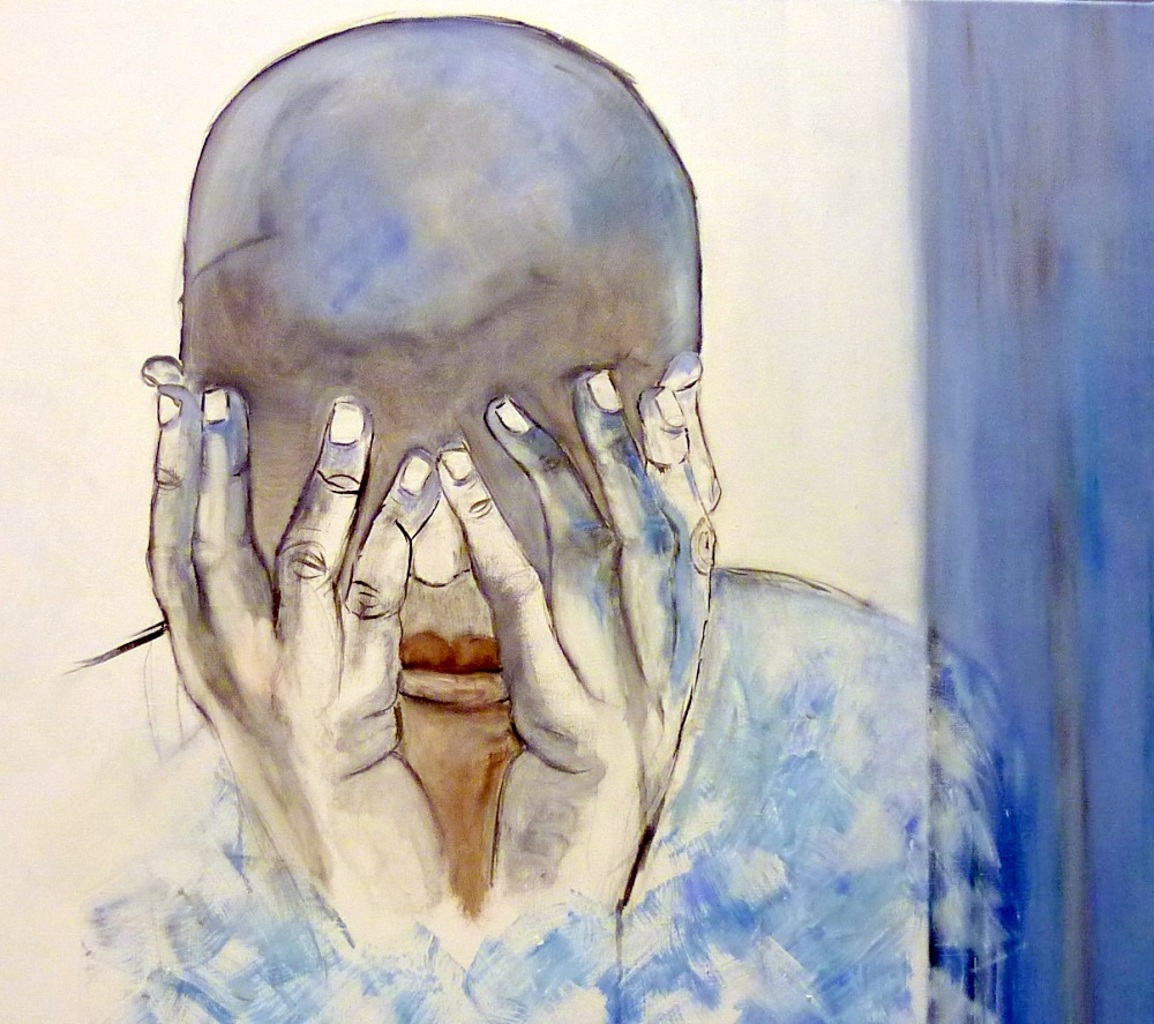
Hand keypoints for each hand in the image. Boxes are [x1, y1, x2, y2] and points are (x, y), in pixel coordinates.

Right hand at [144, 359, 446, 943]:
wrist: (351, 863)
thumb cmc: (316, 760)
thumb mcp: (264, 686)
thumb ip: (255, 618)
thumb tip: (262, 536)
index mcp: (203, 658)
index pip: (169, 551)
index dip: (169, 474)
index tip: (175, 403)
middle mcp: (230, 667)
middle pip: (211, 547)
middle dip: (217, 465)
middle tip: (226, 391)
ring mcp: (289, 683)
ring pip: (299, 562)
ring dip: (327, 485)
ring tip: (355, 416)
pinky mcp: (352, 697)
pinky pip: (378, 597)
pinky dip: (400, 533)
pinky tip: (428, 481)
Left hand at [437, 353, 718, 910]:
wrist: (566, 905)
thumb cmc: (568, 788)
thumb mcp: (595, 689)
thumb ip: (594, 617)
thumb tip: (577, 529)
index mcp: (679, 653)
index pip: (694, 533)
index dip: (686, 455)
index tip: (669, 383)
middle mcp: (670, 666)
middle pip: (660, 530)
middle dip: (632, 446)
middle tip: (595, 376)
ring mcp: (633, 699)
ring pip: (606, 561)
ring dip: (559, 477)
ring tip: (507, 410)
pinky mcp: (583, 733)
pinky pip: (534, 625)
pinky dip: (499, 550)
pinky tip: (456, 496)